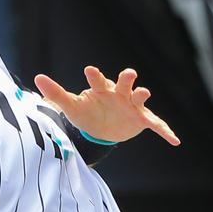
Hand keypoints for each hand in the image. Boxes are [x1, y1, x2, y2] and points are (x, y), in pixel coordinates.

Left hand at [34, 66, 179, 146]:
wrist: (100, 130)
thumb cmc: (86, 113)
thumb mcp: (71, 107)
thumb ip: (56, 93)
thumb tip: (37, 78)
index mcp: (102, 90)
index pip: (97, 81)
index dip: (94, 76)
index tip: (89, 71)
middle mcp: (119, 94)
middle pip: (124, 83)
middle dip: (126, 78)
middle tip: (128, 73)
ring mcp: (132, 106)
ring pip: (140, 98)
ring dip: (142, 95)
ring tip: (145, 93)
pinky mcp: (142, 120)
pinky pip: (156, 124)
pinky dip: (165, 131)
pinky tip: (175, 140)